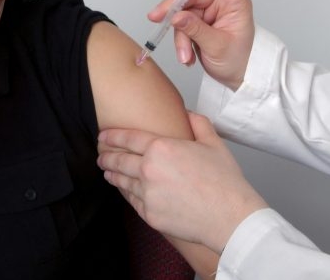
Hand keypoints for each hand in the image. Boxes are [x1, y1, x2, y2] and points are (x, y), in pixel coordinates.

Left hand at [97, 112, 267, 253]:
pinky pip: (132, 201)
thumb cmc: (224, 181)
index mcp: (162, 148)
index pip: (128, 139)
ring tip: (108, 172)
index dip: (112, 137)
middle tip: (100, 155)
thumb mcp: (213, 142)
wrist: (229, 216)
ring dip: (112, 175)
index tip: (103, 136)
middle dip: (106, 157)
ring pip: (122, 182)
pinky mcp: (149, 214)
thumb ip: (197, 123)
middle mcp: (149, 170)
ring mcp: (147, 194)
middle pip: (119, 160)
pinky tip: (125, 191)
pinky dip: (126, 193)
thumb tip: (187, 113)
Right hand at [150, 0, 253, 89]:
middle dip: (175, 10)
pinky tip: (187, 56)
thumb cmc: (238, 59)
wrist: (235, 76)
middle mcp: (221, 2)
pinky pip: (180, 25)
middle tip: (157, 18)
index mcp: (236, 2)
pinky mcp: (196, 21)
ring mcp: (207, 11)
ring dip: (180, 36)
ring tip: (185, 56)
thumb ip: (196, 30)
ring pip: (182, 13)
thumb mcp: (217, 46)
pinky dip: (180, 41)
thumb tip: (176, 16)